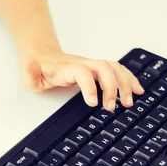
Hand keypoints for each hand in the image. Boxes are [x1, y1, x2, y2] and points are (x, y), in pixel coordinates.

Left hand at [20, 49, 144, 110]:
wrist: (43, 57)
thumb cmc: (38, 72)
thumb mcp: (28, 76)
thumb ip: (29, 71)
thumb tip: (30, 62)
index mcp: (67, 69)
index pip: (82, 72)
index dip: (89, 86)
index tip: (93, 103)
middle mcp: (83, 64)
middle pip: (104, 68)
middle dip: (112, 87)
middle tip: (111, 108)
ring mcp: (92, 65)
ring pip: (114, 68)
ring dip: (125, 84)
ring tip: (129, 103)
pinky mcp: (98, 69)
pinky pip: (118, 70)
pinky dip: (130, 79)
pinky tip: (138, 91)